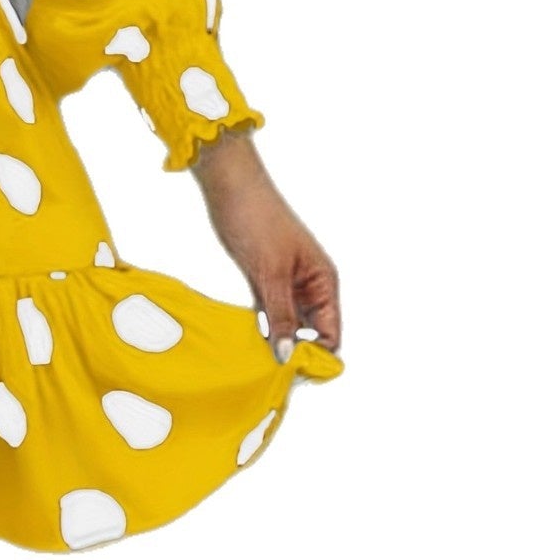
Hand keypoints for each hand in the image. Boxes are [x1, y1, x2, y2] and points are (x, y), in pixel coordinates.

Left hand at [192, 127, 341, 360]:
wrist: (228, 185)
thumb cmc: (256, 218)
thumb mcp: (270, 272)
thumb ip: (280, 315)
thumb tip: (288, 355)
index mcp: (324, 281)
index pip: (332, 332)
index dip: (318, 355)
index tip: (294, 374)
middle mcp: (309, 284)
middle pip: (311, 331)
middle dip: (296, 352)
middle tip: (271, 374)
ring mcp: (285, 282)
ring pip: (288, 323)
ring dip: (276, 340)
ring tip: (257, 363)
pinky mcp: (262, 278)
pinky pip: (267, 312)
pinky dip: (260, 326)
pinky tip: (248, 342)